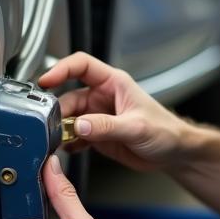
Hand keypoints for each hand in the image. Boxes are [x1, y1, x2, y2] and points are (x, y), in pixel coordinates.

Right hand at [39, 51, 188, 171]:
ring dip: (59, 128)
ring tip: (54, 139)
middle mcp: (102, 96)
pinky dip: (66, 142)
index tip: (45, 80)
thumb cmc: (165, 131)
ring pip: (68, 117)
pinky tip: (66, 150)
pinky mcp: (96, 134)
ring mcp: (97, 115)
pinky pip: (73, 135)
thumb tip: (79, 125)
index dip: (61, 69)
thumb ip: (106, 126)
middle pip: (69, 95)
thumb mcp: (136, 127)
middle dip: (56, 109)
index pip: (81, 65)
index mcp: (113, 83)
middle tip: (48, 124)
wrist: (174, 153)